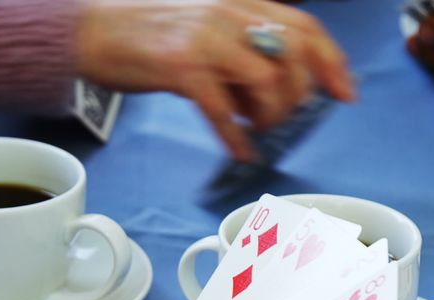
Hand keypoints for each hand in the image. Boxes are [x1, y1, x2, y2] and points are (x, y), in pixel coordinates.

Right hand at [74, 0, 354, 160]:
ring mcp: (205, 38)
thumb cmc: (146, 35)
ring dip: (270, 115)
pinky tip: (240, 150)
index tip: (344, 93)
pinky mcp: (180, 66)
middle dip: (300, 95)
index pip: (304, 26)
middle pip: (293, 54)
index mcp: (239, 2)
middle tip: (286, 117)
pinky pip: (223, 109)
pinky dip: (236, 136)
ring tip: (256, 128)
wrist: (89, 32)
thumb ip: (243, 49)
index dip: (331, 61)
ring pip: (266, 80)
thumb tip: (276, 92)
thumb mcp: (206, 27)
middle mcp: (228, 13)